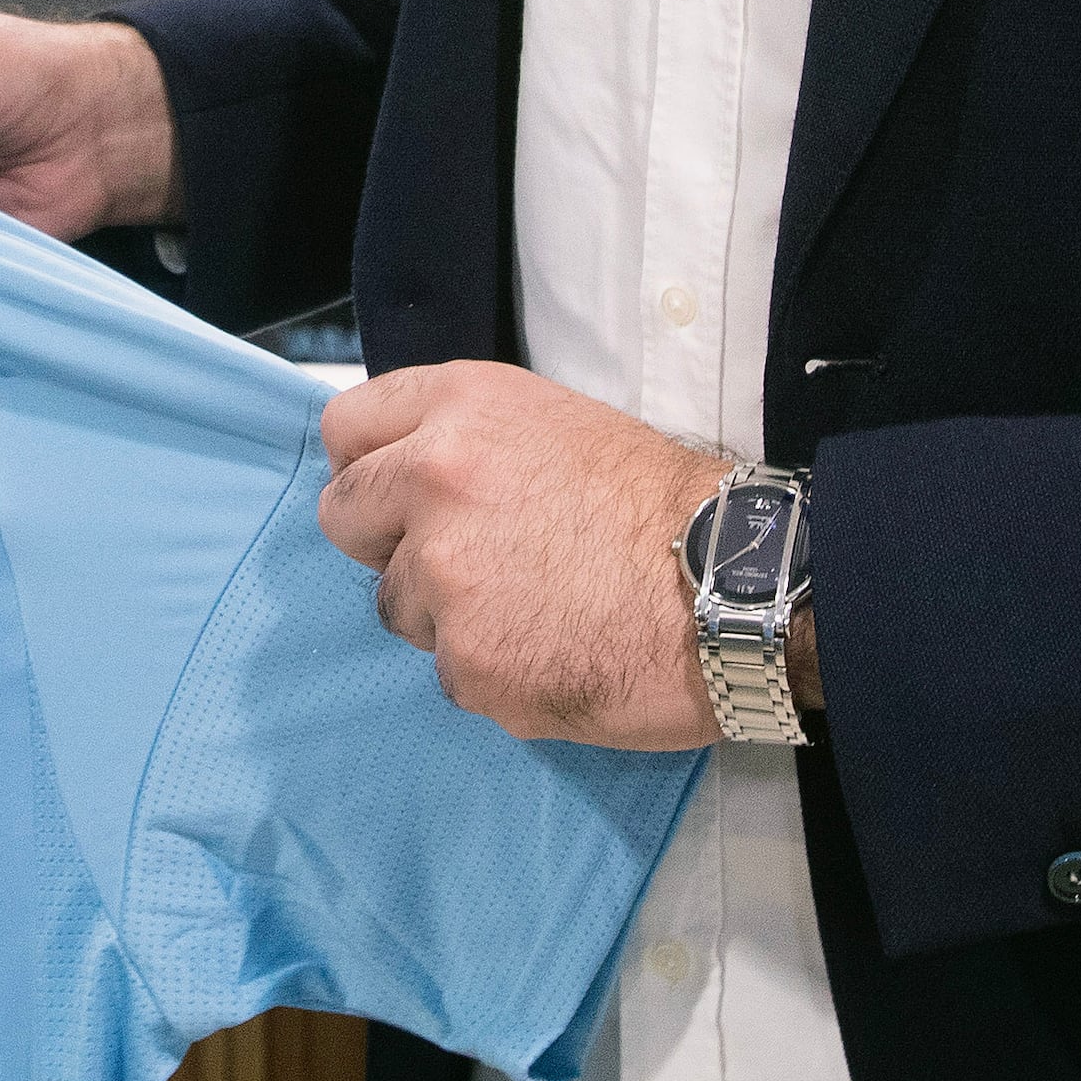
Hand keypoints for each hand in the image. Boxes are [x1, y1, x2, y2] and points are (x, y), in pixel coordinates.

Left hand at [319, 361, 728, 749]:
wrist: (736, 586)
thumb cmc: (662, 506)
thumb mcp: (555, 424)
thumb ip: (469, 443)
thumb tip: (412, 477)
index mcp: (458, 408)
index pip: (345, 429)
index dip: (368, 466)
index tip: (393, 494)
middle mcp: (432, 481)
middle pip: (344, 517)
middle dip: (389, 541)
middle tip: (459, 560)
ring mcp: (443, 577)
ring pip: (397, 605)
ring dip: (446, 615)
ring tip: (534, 609)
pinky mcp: (466, 662)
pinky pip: (450, 671)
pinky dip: (493, 671)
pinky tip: (555, 651)